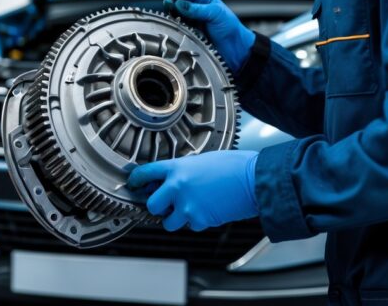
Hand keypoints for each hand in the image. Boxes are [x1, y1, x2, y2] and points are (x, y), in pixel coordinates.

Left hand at [127, 150, 258, 231]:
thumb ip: (183, 171)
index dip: (136, 180)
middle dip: (158, 206)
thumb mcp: (202, 160)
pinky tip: (207, 210)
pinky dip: (197, 222)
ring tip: (190, 208)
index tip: (134, 185)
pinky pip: (191, 226)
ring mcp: (187, 205)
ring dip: (176, 218)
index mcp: (177, 168)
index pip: (145, 173)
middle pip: (152, 205)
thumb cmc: (233, 166)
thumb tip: (173, 180)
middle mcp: (177, 187)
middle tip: (167, 204)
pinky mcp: (199, 220)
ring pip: (168, 222)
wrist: (253, 179)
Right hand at [164, 0, 253, 72]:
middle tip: (171, 12)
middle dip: (172, 7)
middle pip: (177, 2)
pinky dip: (177, 28)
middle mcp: (196, 7)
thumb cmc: (230, 27)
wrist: (235, 48)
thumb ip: (196, 9)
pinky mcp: (190, 32)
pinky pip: (179, 28)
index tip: (170, 2)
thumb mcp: (215, 13)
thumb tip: (179, 4)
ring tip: (178, 22)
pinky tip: (181, 30)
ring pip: (176, 16)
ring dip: (174, 18)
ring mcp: (192, 20)